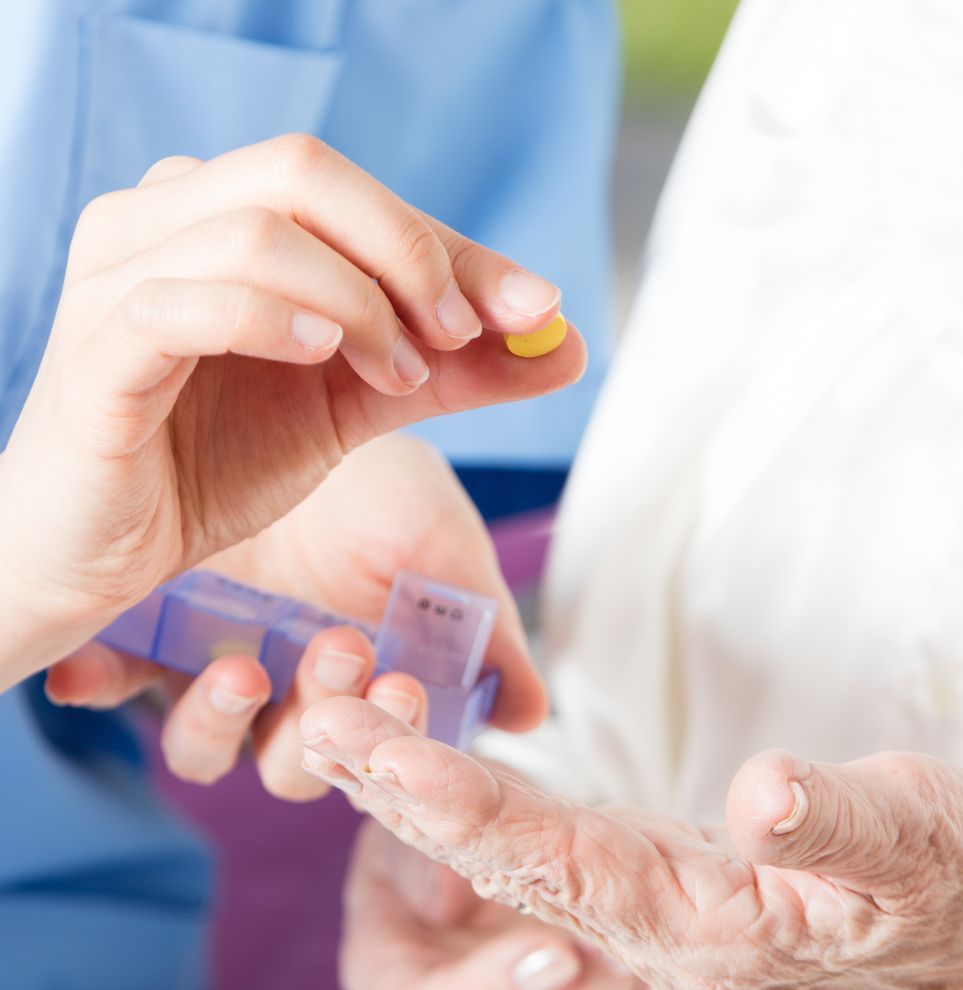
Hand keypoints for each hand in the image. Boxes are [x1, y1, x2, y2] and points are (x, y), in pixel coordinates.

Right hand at [0, 135, 583, 687]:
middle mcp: (162, 219)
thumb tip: (566, 341)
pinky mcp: (97, 347)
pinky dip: (278, 320)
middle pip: (303, 169)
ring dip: (358, 301)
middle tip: (457, 332)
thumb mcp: (356, 406)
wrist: (105, 549)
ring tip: (399, 375)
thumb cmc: (213, 463)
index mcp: (220, 216)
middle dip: (408, 249)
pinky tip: (327, 360)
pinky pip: (189, 300)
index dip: (449, 244)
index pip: (352, 192)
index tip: (527, 309)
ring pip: (258, 229)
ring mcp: (118, 274)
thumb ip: (454, 370)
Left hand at [45, 435, 545, 797]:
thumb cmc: (386, 488)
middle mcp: (290, 690)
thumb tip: (532, 716)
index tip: (403, 683)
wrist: (317, 406)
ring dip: (220, 722)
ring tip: (242, 671)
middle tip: (342, 648)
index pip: (378, 750)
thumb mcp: (445, 551)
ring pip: (206, 745)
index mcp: (366, 685)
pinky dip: (99, 684)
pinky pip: (114, 683)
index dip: (390, 737)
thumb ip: (487, 633)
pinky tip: (88, 673)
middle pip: (295, 764)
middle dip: (319, 725)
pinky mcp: (150, 635)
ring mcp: (219, 666)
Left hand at [298, 698, 962, 989]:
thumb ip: (840, 825)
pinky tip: (419, 763)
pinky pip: (535, 833)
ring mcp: (636, 895)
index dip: (465, 808)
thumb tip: (766, 791)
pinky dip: (469, 793)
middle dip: (403, 789)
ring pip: (501, 843)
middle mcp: (643, 918)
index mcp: (694, 921)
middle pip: (496, 853)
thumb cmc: (947, 892)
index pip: (553, 862)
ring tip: (339, 727)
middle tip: (317, 722)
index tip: (387, 755)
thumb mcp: (913, 847)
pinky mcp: (644, 868)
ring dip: (415, 789)